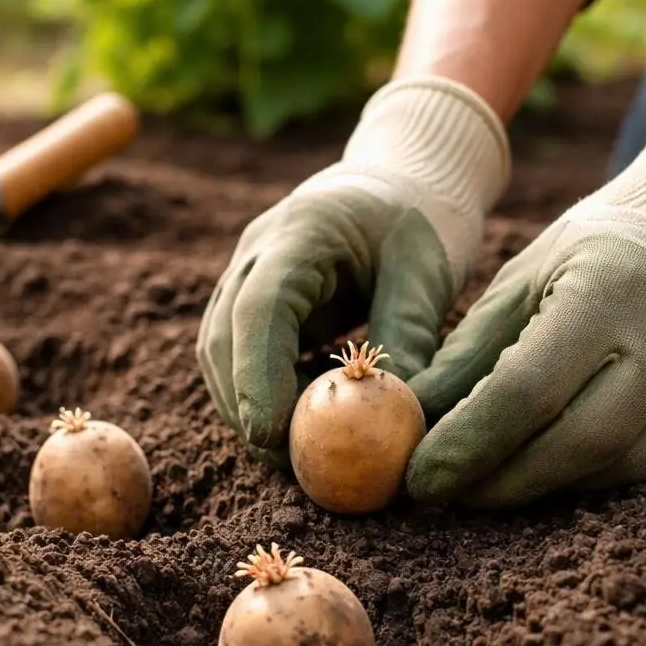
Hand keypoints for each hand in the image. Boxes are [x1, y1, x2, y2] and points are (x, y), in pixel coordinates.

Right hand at [197, 76, 510, 463]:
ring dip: (245, 405)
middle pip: (224, 338)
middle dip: (246, 406)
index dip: (257, 377)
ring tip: (293, 452)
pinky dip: (255, 391)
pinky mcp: (252, 297)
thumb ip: (407, 334)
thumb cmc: (422, 220)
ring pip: (219, 350)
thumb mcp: (426, 272)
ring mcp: (244, 273)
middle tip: (289, 463)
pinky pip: (236, 351)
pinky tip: (295, 421)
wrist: (402, 181)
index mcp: (299, 233)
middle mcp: (256, 251)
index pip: (259, 310)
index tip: (273, 436)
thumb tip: (396, 413)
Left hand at [405, 101, 645, 506]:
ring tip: (486, 488)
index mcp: (605, 293)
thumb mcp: (523, 281)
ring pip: (616, 466)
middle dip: (501, 482)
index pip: (527, 390)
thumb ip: (469, 353)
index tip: (419, 476)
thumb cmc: (594, 255)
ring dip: (543, 488)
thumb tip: (409, 419)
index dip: (468, 443)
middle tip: (447, 495)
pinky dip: (589, 480)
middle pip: (577, 443)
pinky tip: (546, 476)